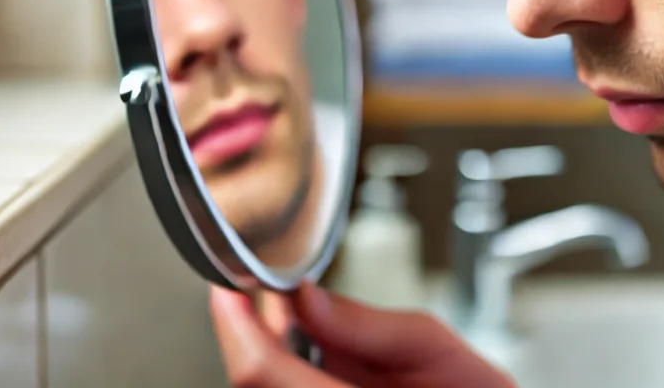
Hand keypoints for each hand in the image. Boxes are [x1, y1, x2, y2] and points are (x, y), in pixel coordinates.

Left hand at [209, 283, 516, 387]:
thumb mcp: (437, 350)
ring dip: (273, 356)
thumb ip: (366, 325)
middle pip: (254, 383)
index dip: (233, 324)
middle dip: (253, 333)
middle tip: (265, 292)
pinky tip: (320, 355)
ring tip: (305, 324)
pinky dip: (291, 372)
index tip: (226, 286)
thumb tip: (307, 298)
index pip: (259, 372)